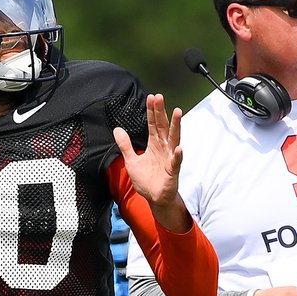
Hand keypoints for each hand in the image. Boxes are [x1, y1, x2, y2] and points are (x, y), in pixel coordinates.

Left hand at [114, 94, 188, 231]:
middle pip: (163, 126)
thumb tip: (117, 129)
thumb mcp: (131, 160)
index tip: (151, 97)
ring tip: (177, 112)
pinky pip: (176, 162)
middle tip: (159, 97)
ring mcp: (170, 158)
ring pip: (174, 139)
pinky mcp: (172, 171)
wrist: (154, 198)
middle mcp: (163, 148)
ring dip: (176, 126)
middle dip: (161, 112)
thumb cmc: (146, 180)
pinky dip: (177, 155)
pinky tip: (179, 148)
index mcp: (154, 144)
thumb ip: (125, 145)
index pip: (153, 124)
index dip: (152, 111)